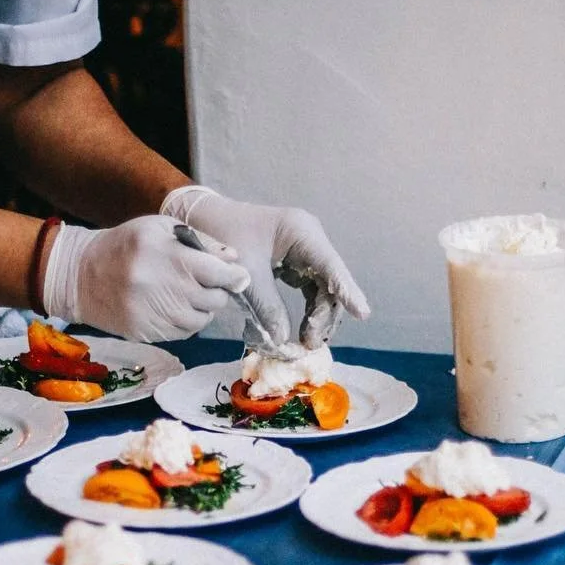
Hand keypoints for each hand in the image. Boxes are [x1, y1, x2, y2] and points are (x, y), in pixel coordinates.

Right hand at [41, 216, 249, 341]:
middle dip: (217, 291)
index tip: (239, 276)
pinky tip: (174, 308)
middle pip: (214, 300)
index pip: (218, 274)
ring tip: (188, 295)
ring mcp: (153, 314)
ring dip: (202, 309)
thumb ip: (201, 241)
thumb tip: (234, 259)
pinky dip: (185, 322)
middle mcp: (163, 288)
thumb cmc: (126, 244)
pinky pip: (183, 333)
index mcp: (168, 256)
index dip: (234, 276)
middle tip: (207, 283)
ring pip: (201, 320)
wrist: (80, 273)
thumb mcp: (160, 228)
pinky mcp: (146, 332)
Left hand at [160, 187, 369, 346]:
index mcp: (300, 231)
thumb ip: (266, 306)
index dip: (346, 290)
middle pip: (328, 282)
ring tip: (306, 342)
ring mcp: (303, 250)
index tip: (362, 312)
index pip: (330, 265)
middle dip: (324, 314)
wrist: (202, 220)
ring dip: (316, 316)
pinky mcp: (294, 262)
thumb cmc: (222, 236)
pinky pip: (308, 289)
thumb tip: (282, 341)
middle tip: (310, 343)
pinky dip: (305, 311)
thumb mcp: (245, 274)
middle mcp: (308, 239)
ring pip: (320, 289)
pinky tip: (299, 331)